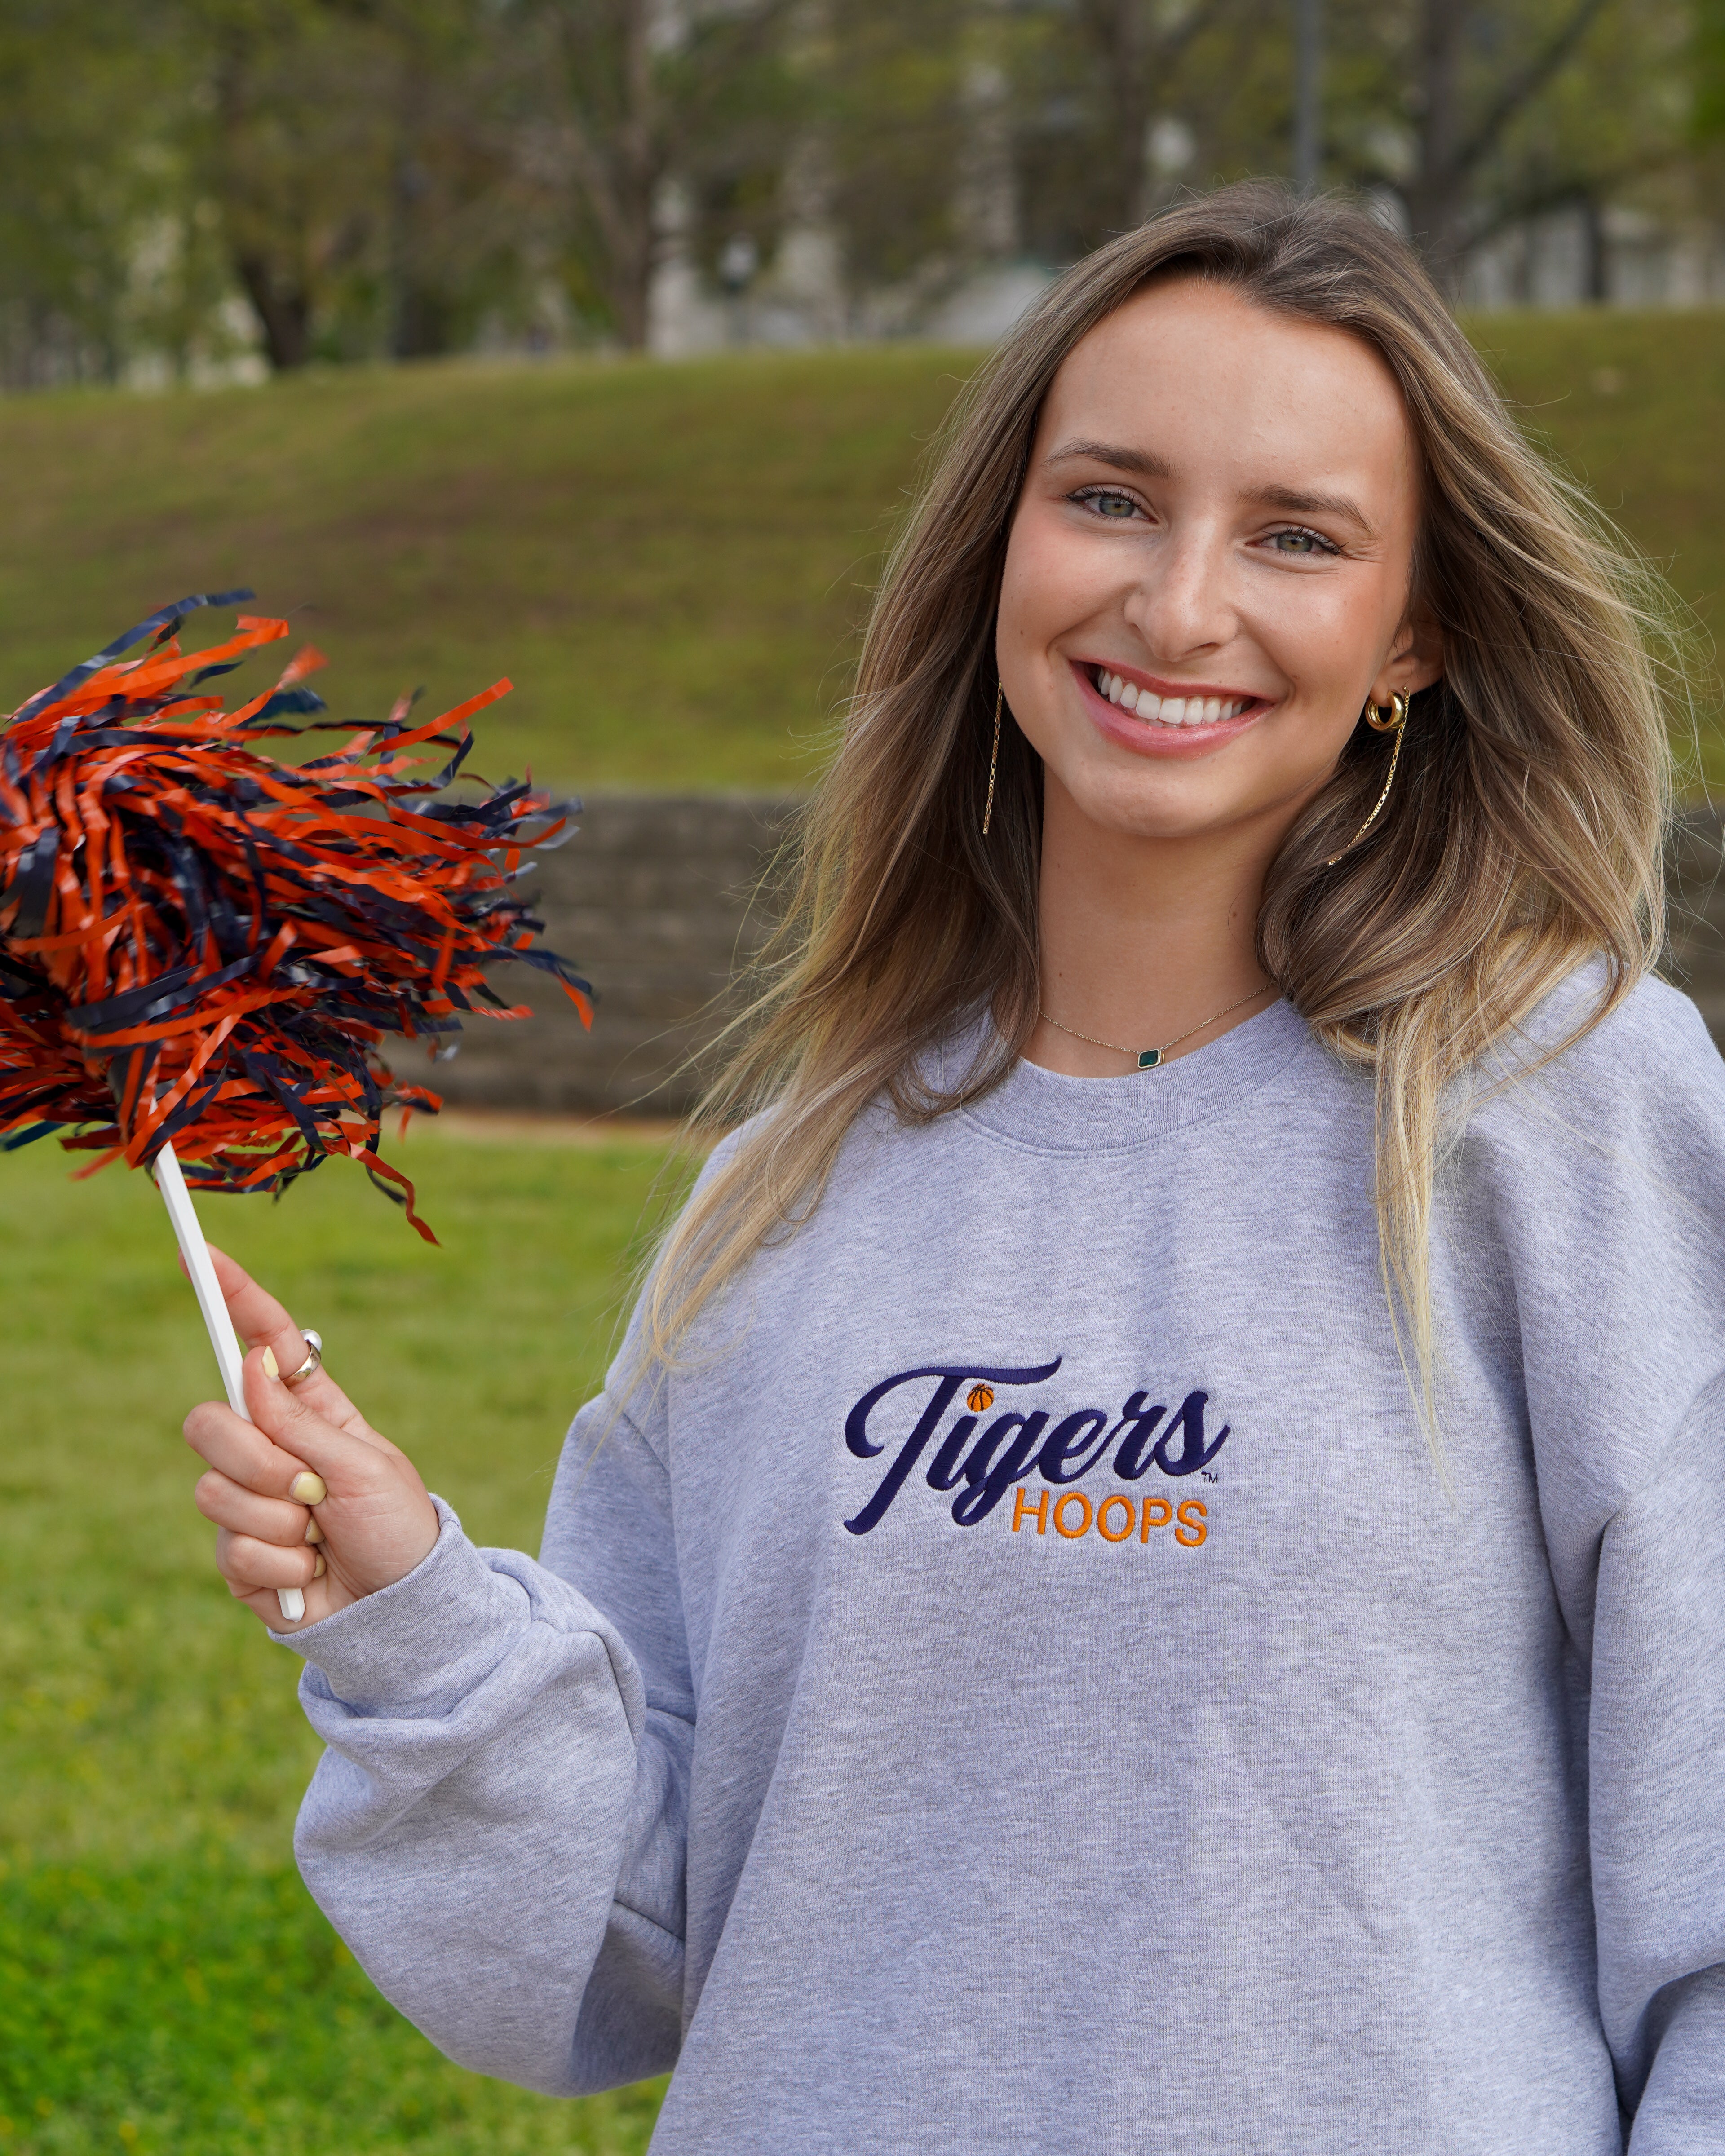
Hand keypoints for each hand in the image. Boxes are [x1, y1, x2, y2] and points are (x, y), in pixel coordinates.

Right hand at [183, 1247, 439, 1627]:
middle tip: (307, 1489)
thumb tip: (249, 1362)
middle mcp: (271, 1449)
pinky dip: (277, 1560)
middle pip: (209, 1420)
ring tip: (318, 1534)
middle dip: (257, 1459)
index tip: (201, 1256)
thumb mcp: (362, 1466)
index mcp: (310, 1412)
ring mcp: (248, 1500)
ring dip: (276, 1517)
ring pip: (213, 1487)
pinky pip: (228, 1544)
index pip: (263, 1343)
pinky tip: (307, 1570)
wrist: (400, 1610)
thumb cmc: (397, 1528)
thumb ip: (299, 1422)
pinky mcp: (237, 1553)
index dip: (233, 1299)